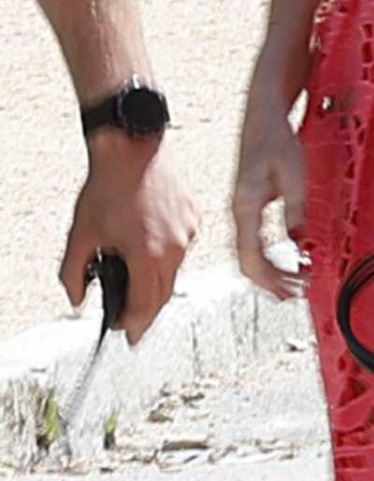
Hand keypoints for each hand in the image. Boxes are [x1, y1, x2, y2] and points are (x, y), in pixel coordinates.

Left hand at [61, 135, 198, 342]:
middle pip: (164, 294)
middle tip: (132, 319)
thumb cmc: (107, 186)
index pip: (146, 307)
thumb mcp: (81, 234)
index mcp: (148, 256)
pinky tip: (146, 243)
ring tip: (135, 276)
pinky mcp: (193, 217)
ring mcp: (188, 232)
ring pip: (173, 270)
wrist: (132, 145)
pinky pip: (181, 246)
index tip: (128, 335)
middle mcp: (175, 248)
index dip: (135, 325)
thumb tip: (77, 298)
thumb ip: (74, 274)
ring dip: (155, 280)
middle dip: (147, 311)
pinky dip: (164, 254)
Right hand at [232, 78, 307, 300]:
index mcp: (245, 207)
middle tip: (297, 293)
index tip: (291, 289)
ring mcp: (242, 210)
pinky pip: (255, 240)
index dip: (270, 279)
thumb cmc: (277, 140)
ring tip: (295, 282)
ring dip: (272, 272)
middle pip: (248, 261)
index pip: (250, 257)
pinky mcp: (250, 206)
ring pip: (250, 253)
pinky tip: (291, 259)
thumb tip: (301, 245)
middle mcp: (239, 212)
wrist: (263, 115)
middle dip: (271, 282)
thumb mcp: (294, 176)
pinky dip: (271, 256)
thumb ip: (297, 212)